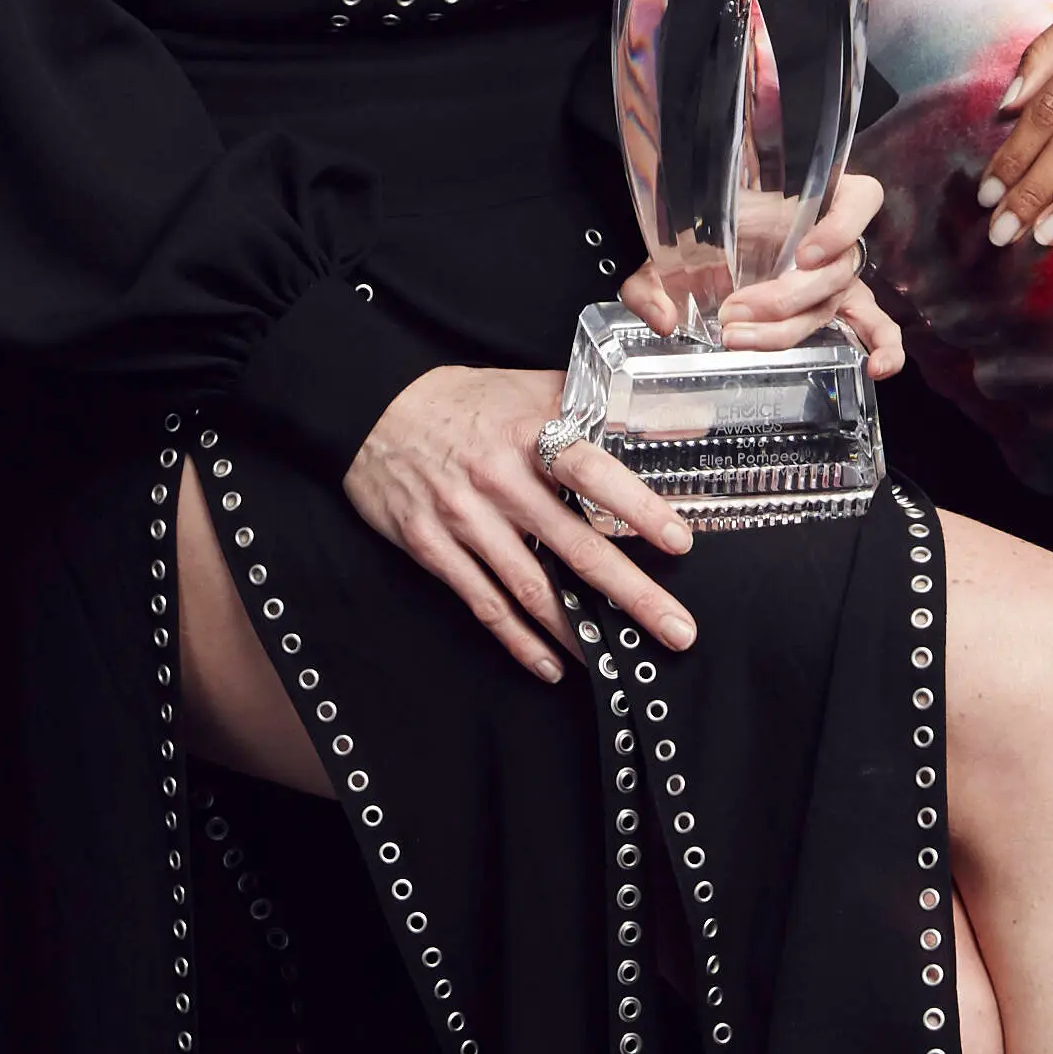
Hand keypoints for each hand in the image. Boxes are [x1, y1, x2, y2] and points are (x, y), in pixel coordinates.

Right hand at [346, 365, 700, 679]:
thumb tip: (656, 417)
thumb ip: (584, 404)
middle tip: (677, 630)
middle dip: (632, 594)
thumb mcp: (523, 387)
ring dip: (579, 631)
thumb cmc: (463, 402)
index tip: (678, 541)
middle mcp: (499, 481)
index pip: (592, 473)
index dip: (637, 506)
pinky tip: (551, 665)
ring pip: (531, 587)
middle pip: (575, 545)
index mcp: (527, 435)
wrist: (374, 410)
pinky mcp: (432, 548)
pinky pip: (484, 604)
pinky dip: (519, 641)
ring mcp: (464, 520)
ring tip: (618, 661)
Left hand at [626, 169, 904, 382]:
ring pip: (832, 305)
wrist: (689, 243)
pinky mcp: (830, 306)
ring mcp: (830, 276)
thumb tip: (662, 318)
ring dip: (787, 328)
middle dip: (784, 298)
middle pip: (836, 271)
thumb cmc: (692, 229)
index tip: (803, 253)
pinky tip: (875, 370)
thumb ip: (653, 277)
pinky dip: (884, 347)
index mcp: (808, 197)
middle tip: (733, 311)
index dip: (841, 227)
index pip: (860, 200)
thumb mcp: (664, 241)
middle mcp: (828, 237)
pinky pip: (873, 326)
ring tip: (740, 337)